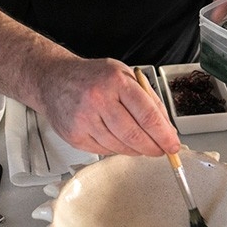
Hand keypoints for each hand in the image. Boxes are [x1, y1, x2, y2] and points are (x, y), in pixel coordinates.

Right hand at [32, 57, 180, 156]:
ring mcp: (84, 119)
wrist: (54, 79)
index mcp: (116, 81)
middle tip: (162, 151)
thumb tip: (167, 128)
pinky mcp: (74, 135)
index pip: (147, 115)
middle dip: (153, 148)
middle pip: (134, 135)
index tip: (173, 144)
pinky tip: (118, 140)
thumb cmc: (92, 77)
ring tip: (141, 144)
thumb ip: (148, 99)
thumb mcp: (124, 75)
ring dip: (136, 150)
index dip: (164, 135)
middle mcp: (98, 99)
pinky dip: (116, 149)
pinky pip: (104, 151)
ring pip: (119, 147)